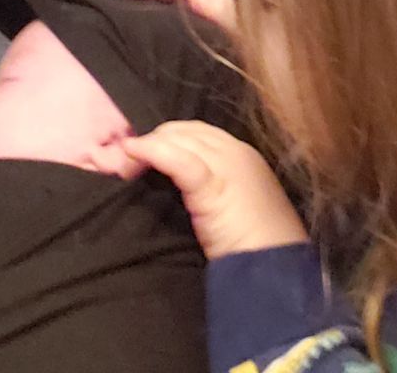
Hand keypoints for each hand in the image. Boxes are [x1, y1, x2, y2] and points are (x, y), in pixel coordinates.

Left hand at [123, 120, 307, 258]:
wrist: (273, 265)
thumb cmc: (253, 242)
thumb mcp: (229, 205)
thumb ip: (208, 188)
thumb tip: (173, 184)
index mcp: (243, 155)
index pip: (198, 133)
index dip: (168, 139)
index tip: (144, 153)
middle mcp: (236, 151)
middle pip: (185, 132)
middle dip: (155, 140)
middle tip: (126, 161)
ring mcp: (227, 164)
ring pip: (179, 140)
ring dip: (147, 146)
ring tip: (123, 164)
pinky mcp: (213, 183)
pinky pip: (177, 159)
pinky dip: (152, 151)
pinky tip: (131, 152)